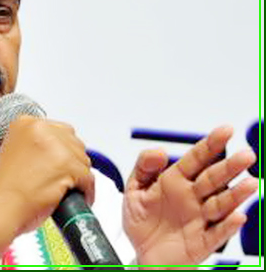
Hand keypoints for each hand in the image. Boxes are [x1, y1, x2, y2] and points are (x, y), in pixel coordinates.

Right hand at [0, 116, 93, 265]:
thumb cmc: (4, 189)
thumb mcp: (15, 152)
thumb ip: (36, 145)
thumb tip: (58, 151)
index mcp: (25, 123)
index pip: (59, 129)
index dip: (62, 149)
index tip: (60, 161)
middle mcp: (40, 129)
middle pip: (73, 142)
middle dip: (72, 161)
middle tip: (64, 177)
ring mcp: (54, 146)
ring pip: (83, 160)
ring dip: (79, 176)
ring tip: (67, 188)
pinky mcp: (66, 165)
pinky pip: (88, 178)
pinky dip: (86, 191)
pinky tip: (77, 197)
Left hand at [123, 126, 257, 268]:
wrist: (143, 254)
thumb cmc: (142, 222)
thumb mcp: (134, 190)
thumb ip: (144, 167)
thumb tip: (158, 151)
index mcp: (176, 180)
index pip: (196, 159)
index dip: (210, 144)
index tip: (226, 130)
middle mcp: (192, 197)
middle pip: (213, 179)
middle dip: (230, 167)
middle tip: (246, 155)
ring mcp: (199, 219)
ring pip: (220, 205)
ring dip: (236, 195)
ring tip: (249, 184)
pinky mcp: (202, 242)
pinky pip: (216, 233)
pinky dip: (227, 226)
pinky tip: (237, 216)